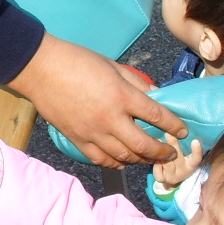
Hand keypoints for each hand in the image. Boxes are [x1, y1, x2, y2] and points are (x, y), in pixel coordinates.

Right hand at [9, 34, 186, 165]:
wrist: (41, 70)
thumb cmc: (78, 61)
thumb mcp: (113, 66)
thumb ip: (137, 83)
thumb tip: (156, 96)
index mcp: (121, 96)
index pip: (158, 116)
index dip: (174, 126)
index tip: (183, 132)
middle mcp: (110, 119)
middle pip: (144, 145)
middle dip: (162, 152)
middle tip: (170, 153)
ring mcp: (92, 133)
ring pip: (124, 157)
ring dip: (141, 160)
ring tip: (149, 158)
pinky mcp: (77, 140)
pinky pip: (102, 160)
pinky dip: (116, 163)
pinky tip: (123, 161)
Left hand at [152, 136, 202, 189]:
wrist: (171, 177)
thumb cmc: (177, 159)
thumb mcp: (182, 152)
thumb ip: (181, 142)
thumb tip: (176, 124)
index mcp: (191, 163)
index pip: (196, 158)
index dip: (197, 151)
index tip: (195, 141)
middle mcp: (184, 170)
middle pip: (178, 156)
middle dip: (173, 144)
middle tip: (168, 133)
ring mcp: (173, 175)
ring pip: (166, 163)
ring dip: (161, 153)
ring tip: (157, 141)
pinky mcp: (163, 179)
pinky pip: (157, 171)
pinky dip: (155, 165)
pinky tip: (153, 158)